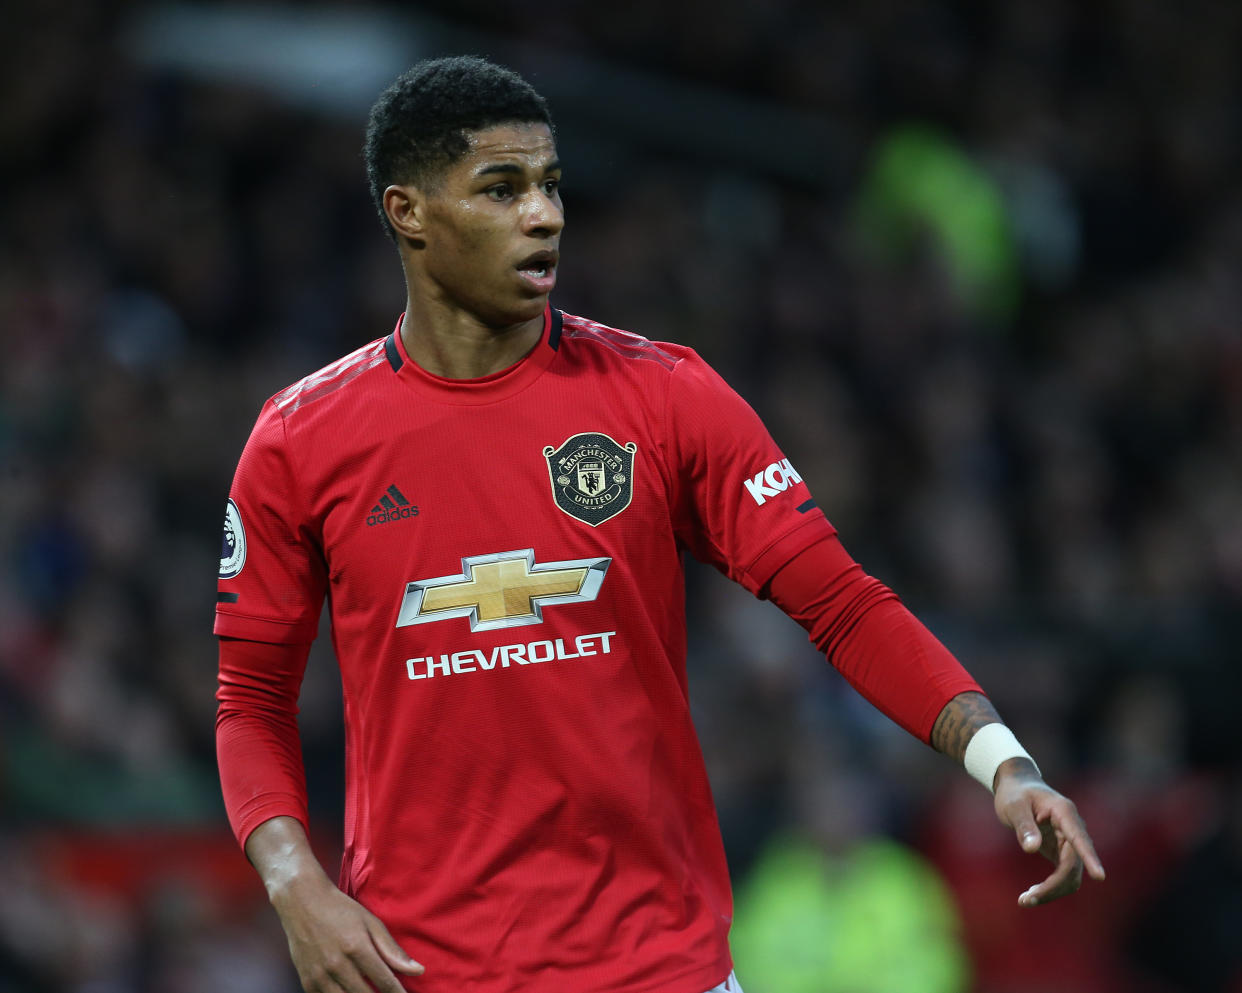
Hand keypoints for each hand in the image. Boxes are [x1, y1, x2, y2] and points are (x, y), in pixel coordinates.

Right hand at [271, 869, 424, 992]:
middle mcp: (337, 965)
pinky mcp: (307, 981)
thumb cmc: (340, 910)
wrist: (302, 901)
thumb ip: (392, 950)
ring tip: (370, 991)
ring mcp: (319, 975)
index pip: (384, 982)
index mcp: (357, 948)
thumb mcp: (370, 923)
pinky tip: (349, 990)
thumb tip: (418, 971)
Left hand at [993, 758, 1105, 907]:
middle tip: (1025, 900)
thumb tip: (1032, 849)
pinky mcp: (1063, 852)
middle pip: (1073, 865)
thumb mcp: (1014, 806)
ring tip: (1024, 900)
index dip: (1090, 858)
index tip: (1100, 877)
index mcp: (1065, 813)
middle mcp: (1073, 829)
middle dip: (1054, 886)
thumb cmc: (1015, 794)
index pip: (1080, 838)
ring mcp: (1070, 842)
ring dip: (1053, 890)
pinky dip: (1051, 887)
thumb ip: (1023, 826)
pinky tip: (1031, 894)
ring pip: (1071, 875)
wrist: (1018, 787)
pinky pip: (1063, 875)